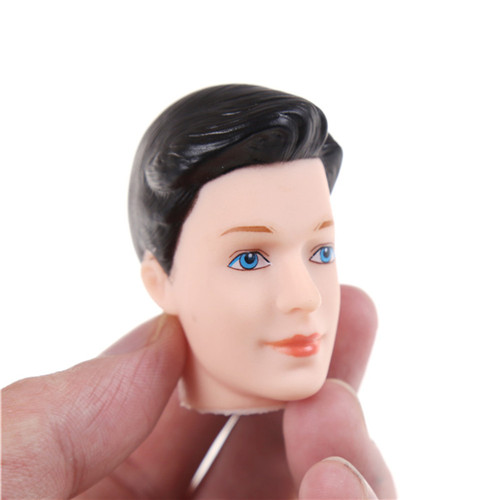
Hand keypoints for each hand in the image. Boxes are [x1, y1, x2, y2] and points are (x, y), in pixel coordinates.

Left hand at [2, 285, 395, 498]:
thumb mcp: (6, 468)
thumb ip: (78, 402)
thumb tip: (163, 337)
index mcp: (112, 491)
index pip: (197, 405)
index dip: (241, 351)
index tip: (276, 307)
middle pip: (269, 442)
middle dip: (315, 379)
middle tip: (350, 322)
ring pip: (316, 496)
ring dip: (345, 448)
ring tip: (336, 409)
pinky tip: (341, 482)